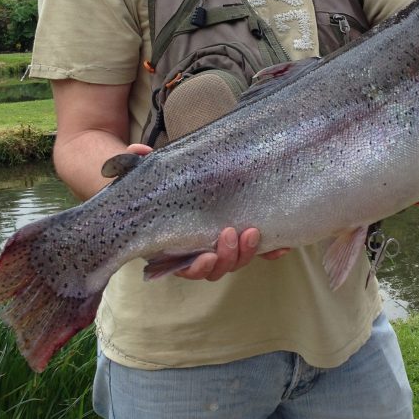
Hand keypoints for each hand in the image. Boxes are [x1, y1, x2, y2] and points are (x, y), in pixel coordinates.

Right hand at [121, 143, 289, 280]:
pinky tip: (282, 248)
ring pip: (237, 261)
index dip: (198, 267)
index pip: (186, 267)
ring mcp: (223, 246)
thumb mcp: (148, 175)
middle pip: (217, 268)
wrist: (179, 181)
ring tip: (254, 232)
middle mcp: (201, 251)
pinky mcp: (242, 237)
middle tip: (232, 233)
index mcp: (176, 246)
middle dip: (228, 256)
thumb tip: (137, 151)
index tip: (207, 256)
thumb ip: (137, 165)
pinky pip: (259, 252)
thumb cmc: (160, 186)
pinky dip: (271, 252)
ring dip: (248, 252)